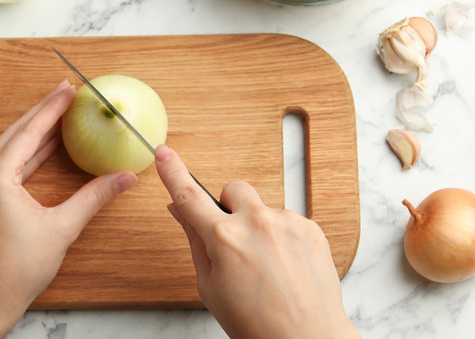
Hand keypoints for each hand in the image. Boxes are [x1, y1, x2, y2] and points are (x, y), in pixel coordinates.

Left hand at [0, 80, 137, 337]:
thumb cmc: (19, 269)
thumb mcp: (62, 229)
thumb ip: (94, 197)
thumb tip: (125, 177)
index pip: (29, 132)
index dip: (52, 109)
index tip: (69, 89)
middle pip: (15, 132)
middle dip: (42, 112)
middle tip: (65, 93)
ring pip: (6, 146)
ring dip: (32, 130)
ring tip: (58, 115)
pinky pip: (1, 163)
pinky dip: (23, 152)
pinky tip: (42, 147)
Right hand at [154, 145, 359, 338]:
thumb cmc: (256, 322)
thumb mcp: (210, 286)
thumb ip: (195, 241)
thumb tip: (180, 210)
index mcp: (224, 239)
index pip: (189, 196)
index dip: (172, 172)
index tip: (163, 153)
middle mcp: (256, 223)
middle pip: (233, 189)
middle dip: (230, 208)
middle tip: (234, 240)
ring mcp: (287, 222)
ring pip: (263, 209)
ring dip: (260, 227)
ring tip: (268, 267)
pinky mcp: (311, 228)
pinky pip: (287, 221)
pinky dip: (283, 238)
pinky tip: (286, 267)